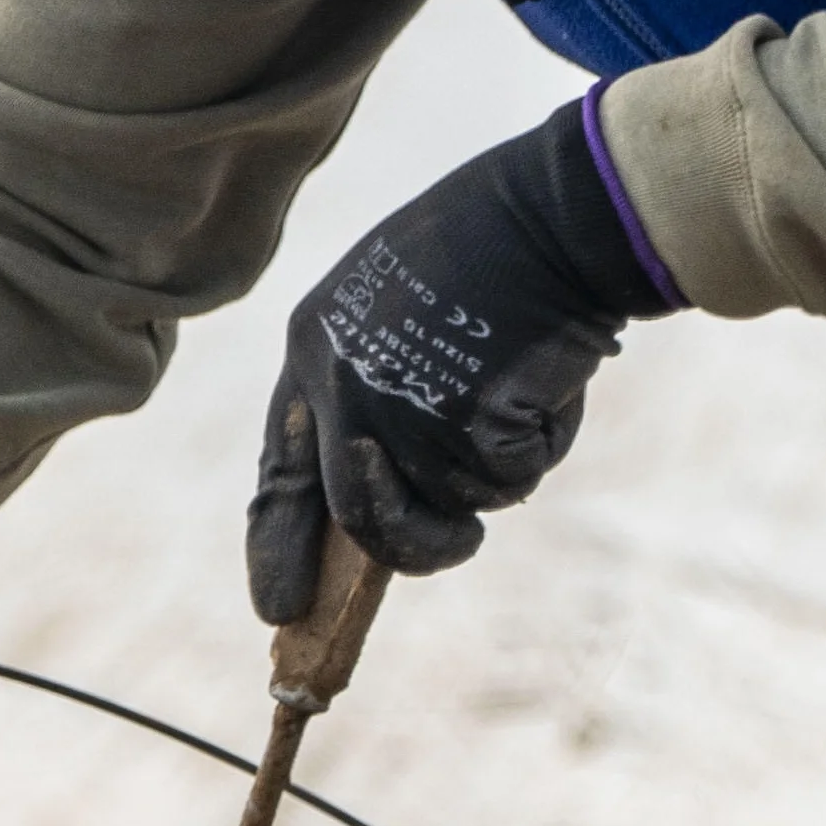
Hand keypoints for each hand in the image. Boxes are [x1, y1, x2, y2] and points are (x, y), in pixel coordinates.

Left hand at [252, 106, 669, 617]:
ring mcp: (401, 410)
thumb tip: (385, 511)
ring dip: (499, 467)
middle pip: (366, 520)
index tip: (277, 610)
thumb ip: (374, 401)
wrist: (548, 215)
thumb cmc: (484, 258)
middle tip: (461, 546)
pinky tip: (544, 378)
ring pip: (454, 502)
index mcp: (312, 356)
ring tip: (518, 388)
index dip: (277, 546)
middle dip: (421, 548)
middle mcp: (342, 390)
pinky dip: (540, 443)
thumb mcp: (393, 318)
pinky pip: (510, 479)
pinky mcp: (466, 423)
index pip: (280, 474)